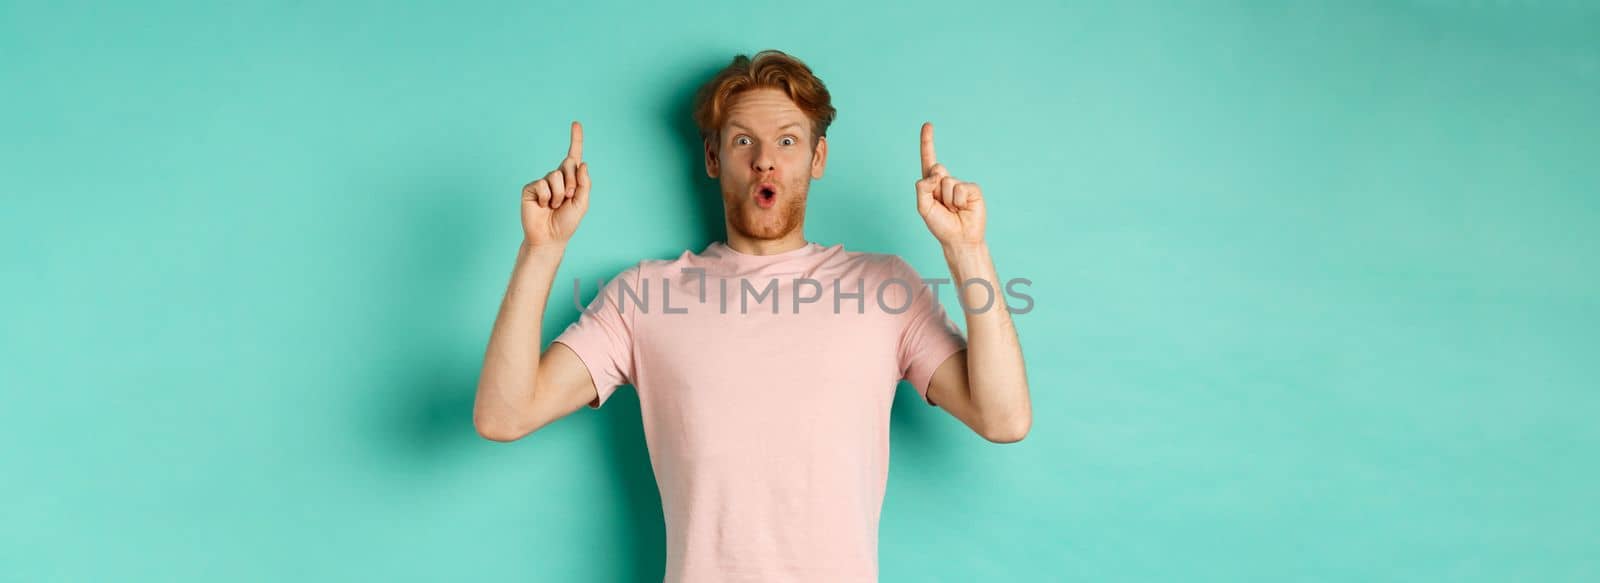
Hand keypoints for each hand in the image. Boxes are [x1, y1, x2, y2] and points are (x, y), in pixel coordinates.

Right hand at [521, 121, 590, 245]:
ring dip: (560, 194)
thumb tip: (582, 163)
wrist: (549, 238)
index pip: (573, 156)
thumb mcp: (582, 203)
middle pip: (569, 165)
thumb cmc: (566, 222)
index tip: (576, 123)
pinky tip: (543, 206)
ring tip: (554, 206)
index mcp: (571, 179)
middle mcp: (556, 177)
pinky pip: (542, 185)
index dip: (575, 139)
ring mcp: (543, 182)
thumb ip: (584, 183)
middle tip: (567, 200)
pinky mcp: (530, 188)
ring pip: (556, 176)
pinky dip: (546, 197)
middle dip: (573, 184)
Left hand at [915, 122, 984, 247]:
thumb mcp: (923, 208)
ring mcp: (960, 185)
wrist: (960, 239)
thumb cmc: (941, 225)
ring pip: (947, 182)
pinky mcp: (972, 190)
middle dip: (935, 188)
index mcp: (932, 184)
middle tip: (942, 206)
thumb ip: (922, 188)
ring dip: (947, 200)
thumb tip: (936, 172)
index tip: (928, 124)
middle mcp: (946, 181)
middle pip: (936, 169)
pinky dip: (959, 202)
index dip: (927, 141)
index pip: (928, 159)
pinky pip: (960, 189)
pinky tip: (963, 209)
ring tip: (953, 210)